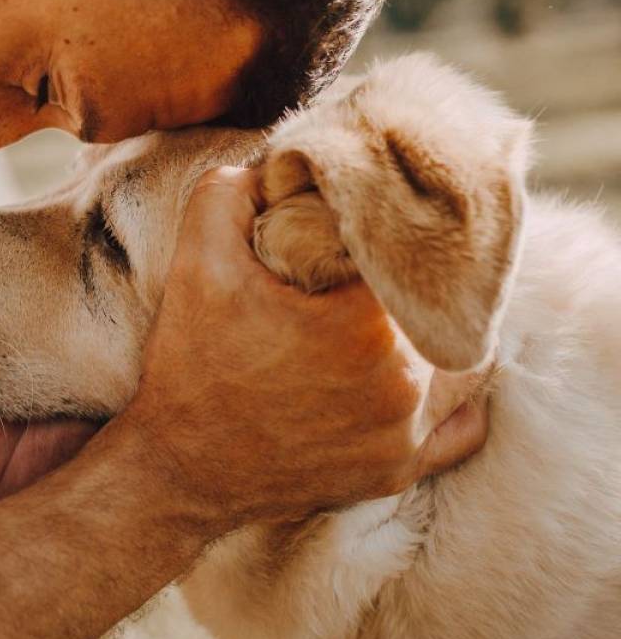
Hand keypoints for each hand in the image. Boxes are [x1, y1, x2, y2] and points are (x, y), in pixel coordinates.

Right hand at [121, 166, 488, 533]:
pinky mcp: (398, 471)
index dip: (387, 233)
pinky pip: (461, 426)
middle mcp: (403, 384)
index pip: (410, 253)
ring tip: (394, 314)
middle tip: (370, 271)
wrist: (177, 469)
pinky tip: (416, 371)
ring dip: (436, 332)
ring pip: (462, 361)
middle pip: (441, 305)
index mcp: (366, 326)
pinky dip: (450, 396)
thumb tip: (274, 167)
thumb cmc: (191, 366)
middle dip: (410, 282)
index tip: (357, 231)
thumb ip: (231, 192)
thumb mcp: (197, 263)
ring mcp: (406, 435)